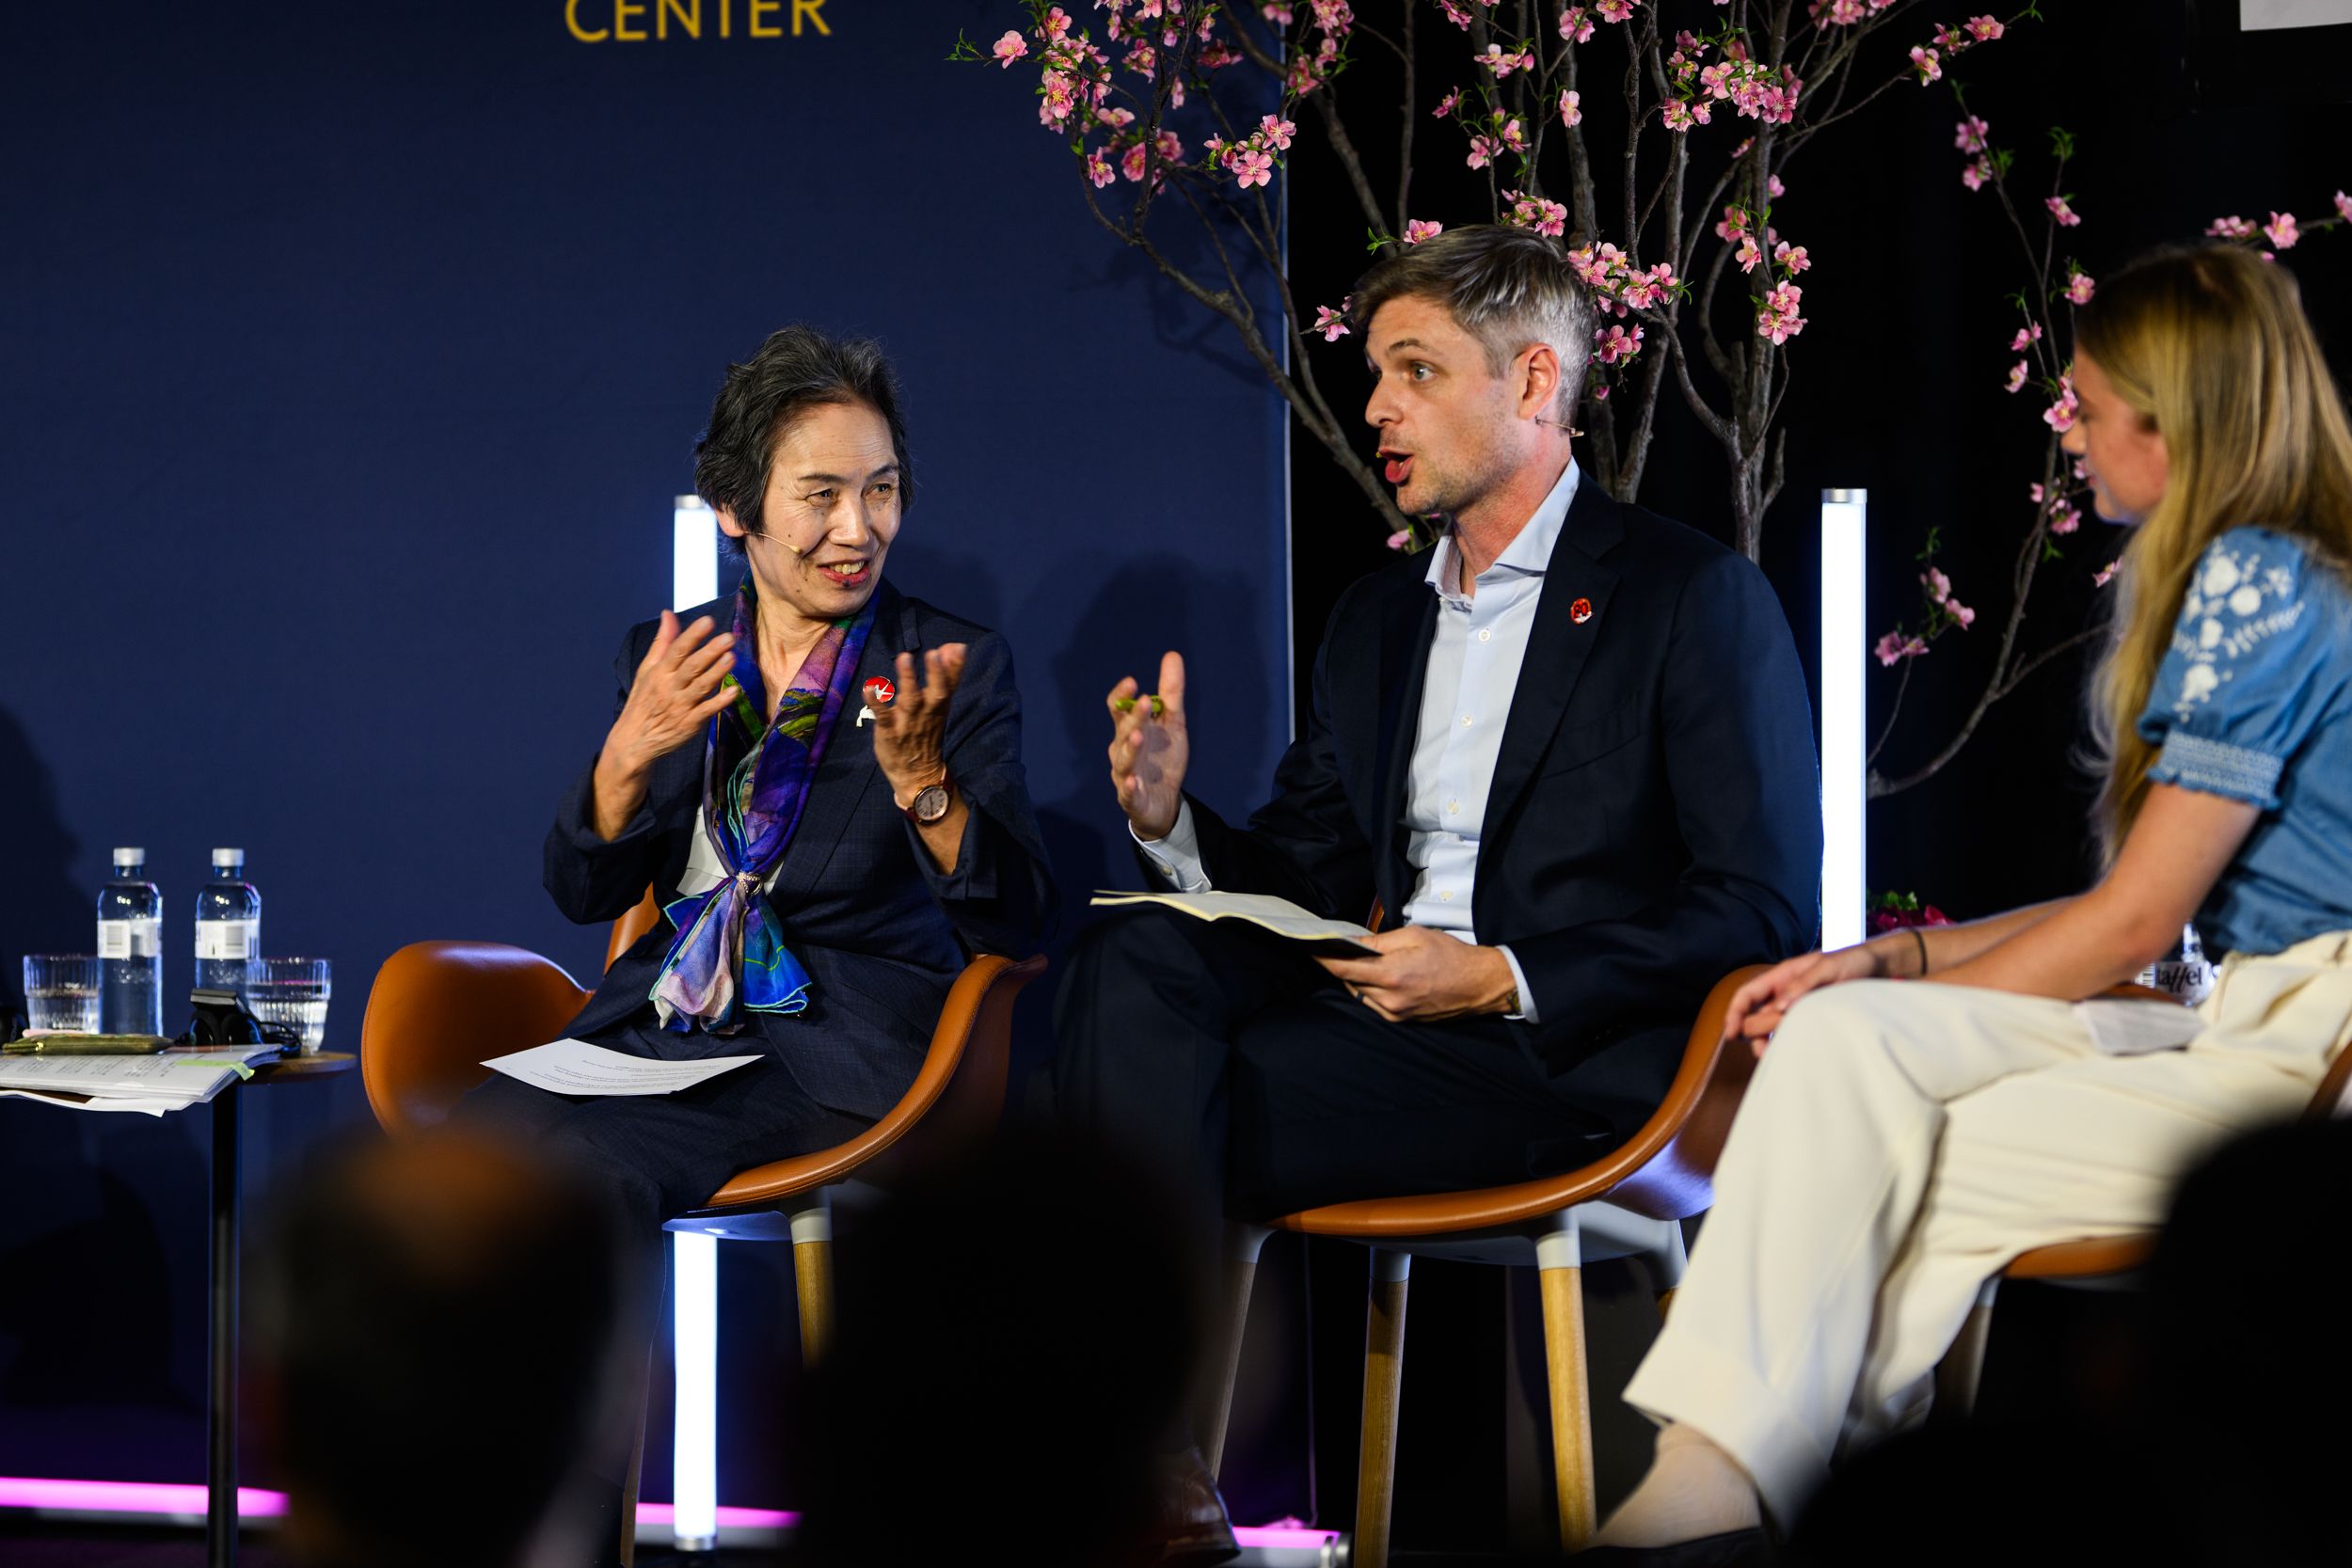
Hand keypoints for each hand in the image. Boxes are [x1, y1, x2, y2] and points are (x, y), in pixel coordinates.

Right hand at [602, 610, 736, 781]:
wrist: (634, 741)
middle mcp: (669, 688)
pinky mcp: (689, 724)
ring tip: (732, 657)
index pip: (677, 650)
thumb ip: (662, 642)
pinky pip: (706, 711)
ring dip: (717, 672)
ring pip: (701, 687)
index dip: (693, 635)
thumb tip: (668, 613)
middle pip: (691, 667)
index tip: (708, 621)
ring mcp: (680, 706)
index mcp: (659, 672)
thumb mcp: (646, 670)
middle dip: (710, 651)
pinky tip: (734, 691)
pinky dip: (719, 702)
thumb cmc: (643, 701)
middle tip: (729, 637)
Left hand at [872, 644, 965, 807]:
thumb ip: (947, 675)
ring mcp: (908, 721)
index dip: (954, 666)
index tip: (957, 648)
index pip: (951, 683)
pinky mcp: (889, 731)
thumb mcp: (940, 704)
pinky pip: (883, 716)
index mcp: (940, 704)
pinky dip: (876, 702)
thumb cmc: (927, 730)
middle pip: (936, 691)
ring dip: (908, 679)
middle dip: (936, 673)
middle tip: (932, 654)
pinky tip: (869, 688)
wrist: (917, 772)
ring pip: (910, 699)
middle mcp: (927, 711)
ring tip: (904, 658)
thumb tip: (955, 646)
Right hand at [1107, 651, 1189, 839]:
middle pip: (1123, 732)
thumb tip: (1172, 654)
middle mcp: (1122, 750)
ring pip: (1123, 761)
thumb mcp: (1172, 723)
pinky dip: (1129, 788)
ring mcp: (1125, 775)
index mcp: (1129, 730)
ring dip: (1129, 748)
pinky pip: (1128, 794)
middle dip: (1133, 718)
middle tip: (1144, 702)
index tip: (1132, 681)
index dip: (1120, 696)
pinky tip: (1134, 782)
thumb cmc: (1162, 759)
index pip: (1116, 710)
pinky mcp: (1132, 799)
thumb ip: (1170, 693)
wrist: (1164, 802)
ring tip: (1138, 737)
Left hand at [1316, 926, 1519, 1022]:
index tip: (1309, 948)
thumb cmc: (1451, 955)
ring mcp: (1395, 1013)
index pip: (1343, 968)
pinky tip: (1377, 976)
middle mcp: (1389, 999)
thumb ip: (1381, 941)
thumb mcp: (1416, 935)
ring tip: (1359, 960)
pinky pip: (1374, 1004)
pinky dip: (1369, 989)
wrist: (1480, 985)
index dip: (1323, 958)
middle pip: (1349, 981)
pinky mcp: (1402, 1020)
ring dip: (1355, 978)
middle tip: (1335, 948)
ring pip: (1360, 993)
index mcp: (1392, 975)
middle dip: (1340, 965)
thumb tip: (1353, 942)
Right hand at [1723, 946, 1882, 1053]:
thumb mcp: (1828, 968)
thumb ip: (1804, 984)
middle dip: (1754, 1033)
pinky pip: (1789, 1032)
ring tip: (1775, 1057)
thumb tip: (1779, 1006)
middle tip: (1765, 1050)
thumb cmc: (1851, 960)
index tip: (1732, 1033)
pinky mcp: (1809, 1018)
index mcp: (1782, 976)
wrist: (1876, 966)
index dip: (1735, 1012)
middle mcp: (1783, 993)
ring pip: (1770, 1028)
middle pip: (1754, 1016)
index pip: (1748, 994)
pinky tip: (1789, 1053)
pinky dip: (1785, 1043)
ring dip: (1767, 1042)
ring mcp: (1795, 1007)